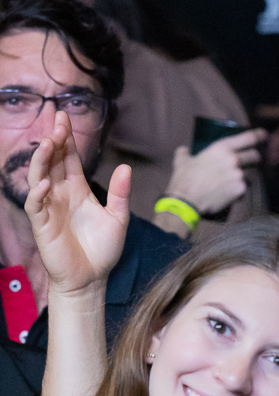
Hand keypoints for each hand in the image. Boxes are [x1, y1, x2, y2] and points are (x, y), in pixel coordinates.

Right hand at [25, 111, 129, 295]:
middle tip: (58, 123)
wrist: (91, 279)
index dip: (66, 138)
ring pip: (39, 176)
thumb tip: (125, 166)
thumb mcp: (118, 219)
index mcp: (77, 189)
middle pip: (52, 160)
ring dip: (41, 159)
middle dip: (54, 141)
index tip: (65, 117)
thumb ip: (121, 194)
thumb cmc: (102, 250)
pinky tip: (46, 184)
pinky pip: (35, 205)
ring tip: (48, 143)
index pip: (68, 157)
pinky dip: (38, 193)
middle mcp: (60, 194)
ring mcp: (49, 208)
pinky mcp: (42, 225)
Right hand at [166, 128, 266, 214]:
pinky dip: (238, 191)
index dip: (258, 135)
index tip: (264, 135)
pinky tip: (228, 193)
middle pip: (254, 156)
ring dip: (243, 176)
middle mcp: (233, 160)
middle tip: (250, 161)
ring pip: (249, 174)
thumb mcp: (182, 161)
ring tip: (232, 182)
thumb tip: (184, 150)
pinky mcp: (240, 190)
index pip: (248, 138)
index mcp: (221, 148)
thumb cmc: (184, 179)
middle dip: (254, 158)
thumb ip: (185, 153)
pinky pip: (243, 189)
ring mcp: (238, 175)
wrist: (187, 201)